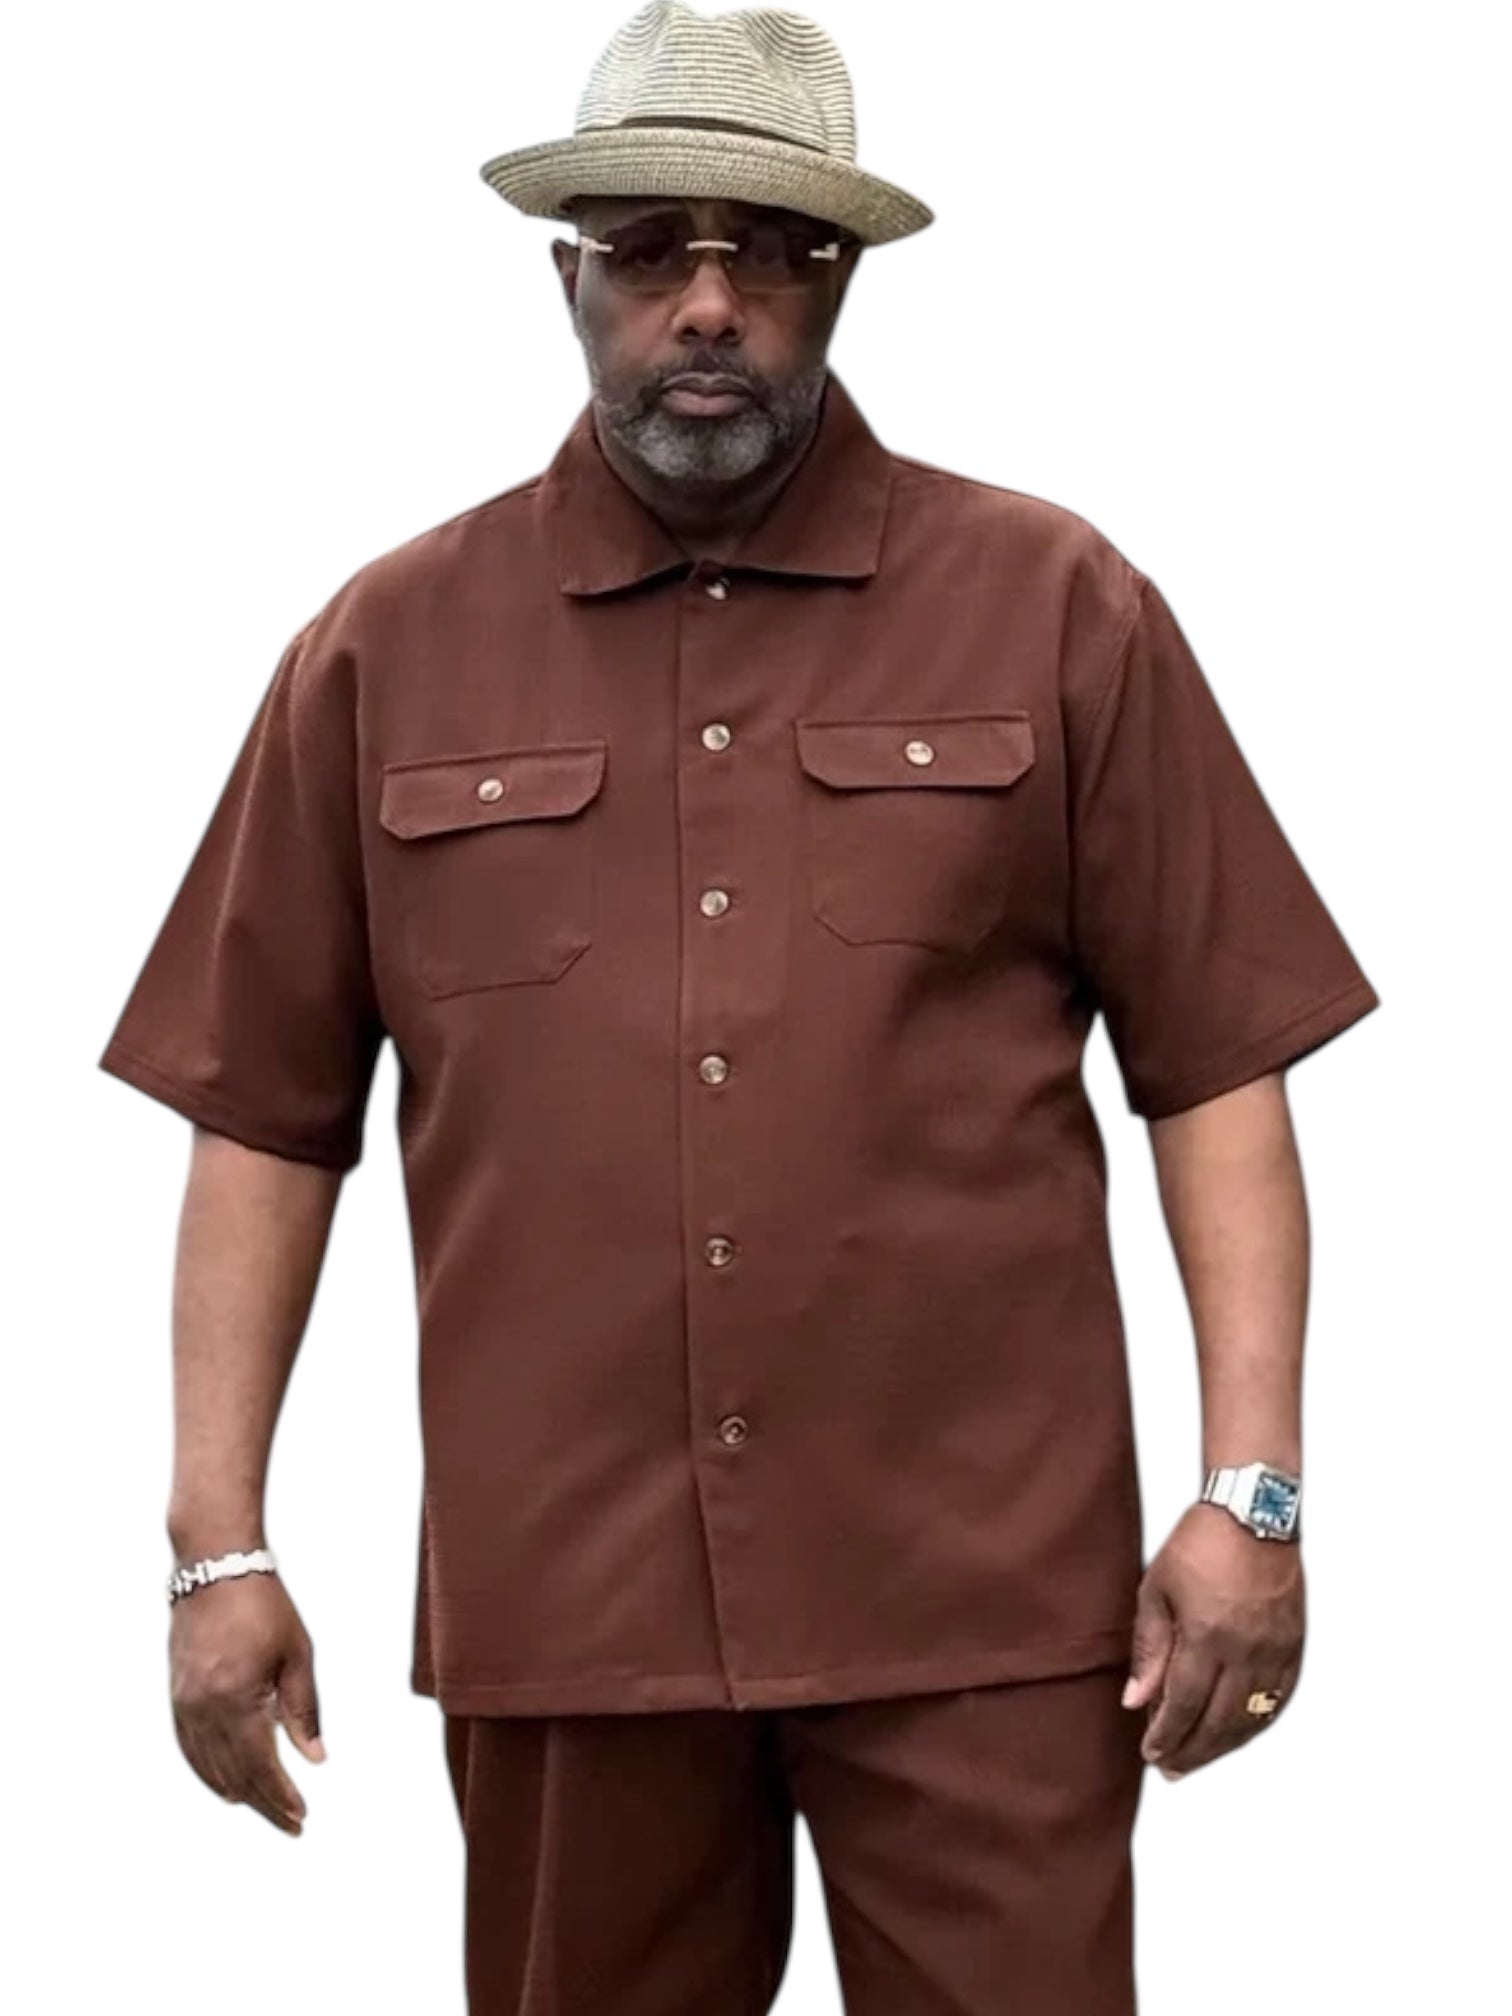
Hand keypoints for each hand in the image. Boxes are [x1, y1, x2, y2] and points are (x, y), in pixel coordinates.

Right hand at [169, 1572, 325, 1833]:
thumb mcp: (297, 1655)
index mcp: (238, 1700)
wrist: (215, 1570)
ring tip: (266, 1809)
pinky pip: (190, 1749)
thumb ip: (304, 1710)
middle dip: (264, 1803)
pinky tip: (226, 1785)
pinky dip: (209, 1773)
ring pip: (209, 1768)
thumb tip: (315, 1759)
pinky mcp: (177, 1697)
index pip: (260, 1766)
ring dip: (238, 1793)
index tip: (301, 1816)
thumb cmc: (264, 1606)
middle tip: (292, 1825)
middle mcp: (205, 1710)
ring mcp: (185, 1705)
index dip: (281, 1796)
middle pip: (234, 1775)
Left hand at [1122, 1502, 1303, 1779]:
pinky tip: (1239, 1734)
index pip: (1184, 1706)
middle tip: (1171, 1768)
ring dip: (1224, 1746)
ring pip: (1251, 1718)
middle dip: (1192, 1751)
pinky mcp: (1294, 1646)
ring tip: (1198, 1758)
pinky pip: (1278, 1700)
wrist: (1253, 1514)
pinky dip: (1257, 1724)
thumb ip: (1149, 1648)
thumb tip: (1136, 1700)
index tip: (1151, 1754)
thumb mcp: (1157, 1590)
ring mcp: (1276, 1651)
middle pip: (1219, 1722)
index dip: (1167, 1736)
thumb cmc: (1199, 1545)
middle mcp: (1246, 1651)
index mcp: (1207, 1637)